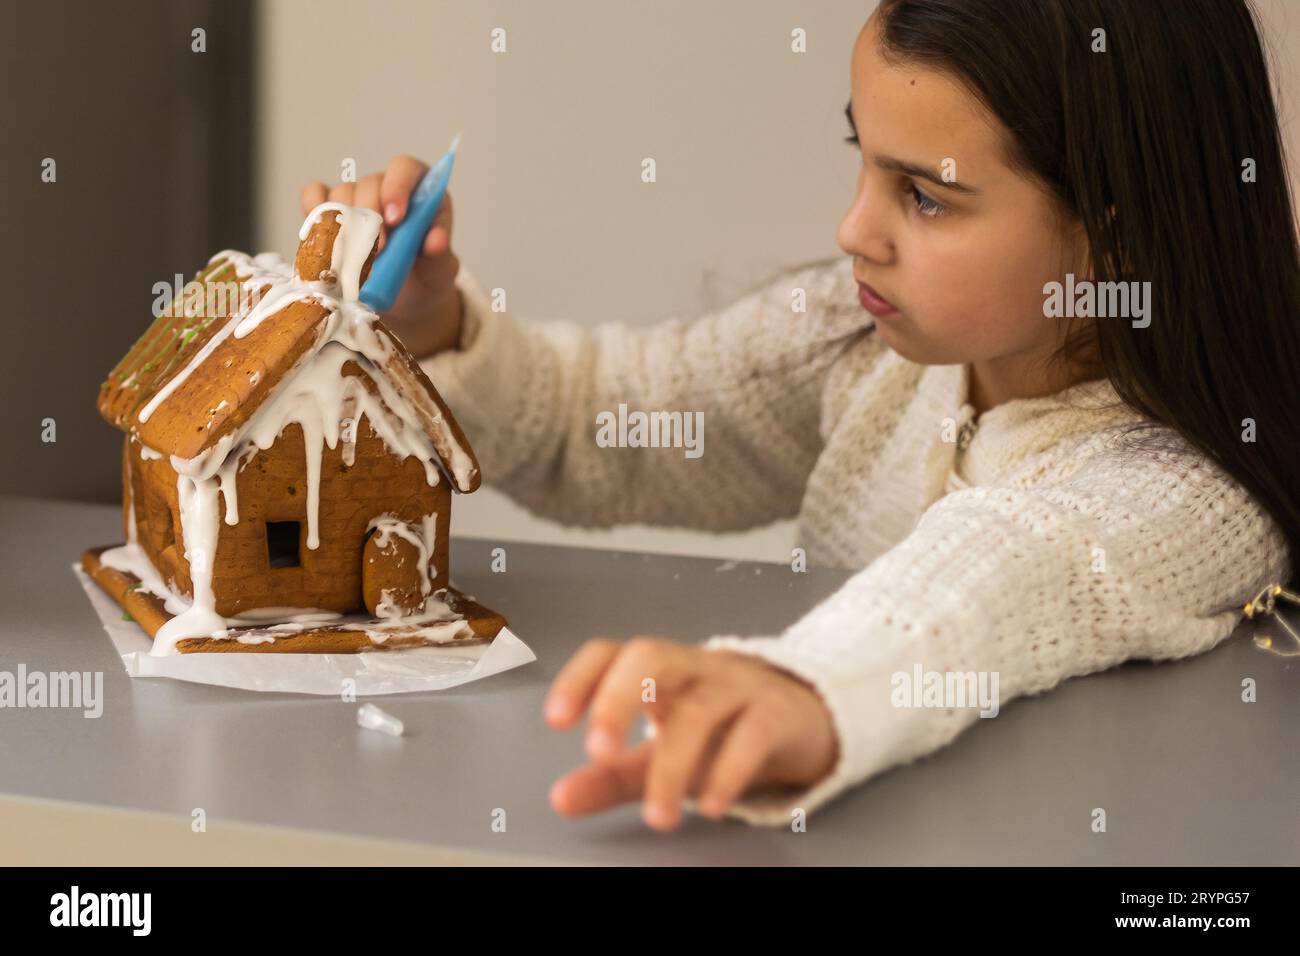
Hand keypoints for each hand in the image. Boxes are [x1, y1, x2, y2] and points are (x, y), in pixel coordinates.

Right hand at [301, 154, 462, 358]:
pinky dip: (313, 211)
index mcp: (421, 191)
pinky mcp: (332, 211)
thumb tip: (436, 240)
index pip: (405, 169)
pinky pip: (314, 196)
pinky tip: (319, 233)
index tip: (396, 218)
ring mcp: (357, 197)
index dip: (398, 187)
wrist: (407, 297)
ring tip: (356, 258)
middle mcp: (386, 187)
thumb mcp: (440, 271)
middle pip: (370, 183)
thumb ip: (441, 254)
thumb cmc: (427, 275)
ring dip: (346, 224)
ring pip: (342, 194)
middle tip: (377, 250)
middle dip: (370, 216)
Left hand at [543, 636, 839, 830]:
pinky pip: (753, 733)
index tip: (555, 720)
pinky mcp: (777, 713)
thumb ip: (609, 774)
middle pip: (651, 657)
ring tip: (659, 816)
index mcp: (656, 671)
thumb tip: (560, 798)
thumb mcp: (658, 751)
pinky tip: (710, 805)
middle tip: (598, 752)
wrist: (799, 718)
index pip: (610, 653)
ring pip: (700, 708)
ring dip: (673, 765)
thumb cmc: (719, 727)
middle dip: (618, 699)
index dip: (579, 678)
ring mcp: (737, 686)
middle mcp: (693, 668)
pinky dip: (729, 771)